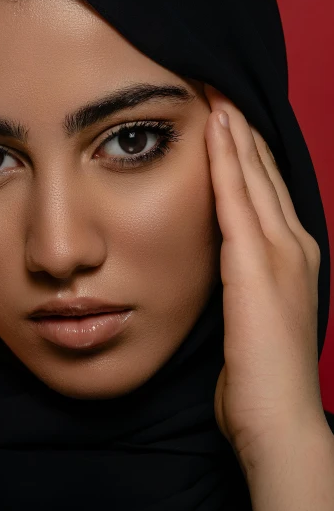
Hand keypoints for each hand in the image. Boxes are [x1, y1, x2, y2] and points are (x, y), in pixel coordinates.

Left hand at [203, 84, 325, 473]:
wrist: (280, 421)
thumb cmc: (261, 377)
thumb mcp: (255, 318)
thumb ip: (243, 283)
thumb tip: (221, 267)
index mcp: (292, 257)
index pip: (267, 190)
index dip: (248, 152)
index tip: (227, 118)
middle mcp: (294, 246)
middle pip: (265, 173)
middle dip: (243, 130)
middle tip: (221, 89)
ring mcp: (281, 254)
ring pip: (255, 176)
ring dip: (236, 133)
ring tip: (218, 94)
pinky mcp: (257, 266)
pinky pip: (238, 200)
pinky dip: (228, 162)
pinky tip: (216, 130)